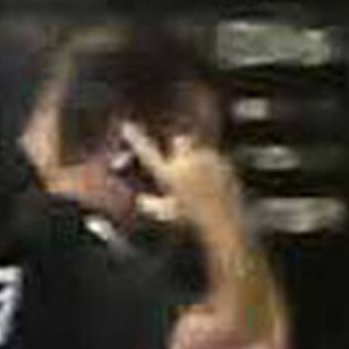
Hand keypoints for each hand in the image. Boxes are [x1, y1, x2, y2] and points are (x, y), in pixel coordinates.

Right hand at [120, 120, 243, 233]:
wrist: (222, 223)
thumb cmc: (192, 221)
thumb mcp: (168, 214)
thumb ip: (151, 205)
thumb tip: (140, 200)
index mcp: (167, 176)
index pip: (147, 152)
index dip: (135, 139)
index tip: (126, 126)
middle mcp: (183, 163)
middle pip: (179, 141)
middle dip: (180, 148)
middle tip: (186, 167)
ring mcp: (203, 159)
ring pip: (197, 149)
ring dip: (198, 159)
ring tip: (204, 184)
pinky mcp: (220, 160)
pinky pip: (214, 156)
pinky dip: (214, 165)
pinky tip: (216, 184)